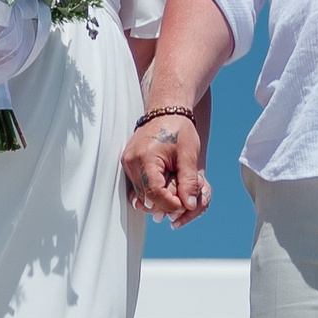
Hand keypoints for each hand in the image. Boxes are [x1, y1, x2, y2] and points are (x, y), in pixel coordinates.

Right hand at [123, 109, 210, 225]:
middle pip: (146, 197)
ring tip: (176, 189)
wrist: (166, 112)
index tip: (185, 205)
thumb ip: (189, 181)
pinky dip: (152, 192)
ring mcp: (127, 164)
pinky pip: (138, 188)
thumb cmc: (179, 130)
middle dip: (166, 202)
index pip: (154, 193)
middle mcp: (131, 162)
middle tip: (183, 198)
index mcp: (145, 158)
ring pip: (141, 196)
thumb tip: (189, 205)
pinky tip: (166, 186)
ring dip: (159, 198)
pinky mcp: (129, 165)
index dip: (170, 204)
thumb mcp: (188, 155)